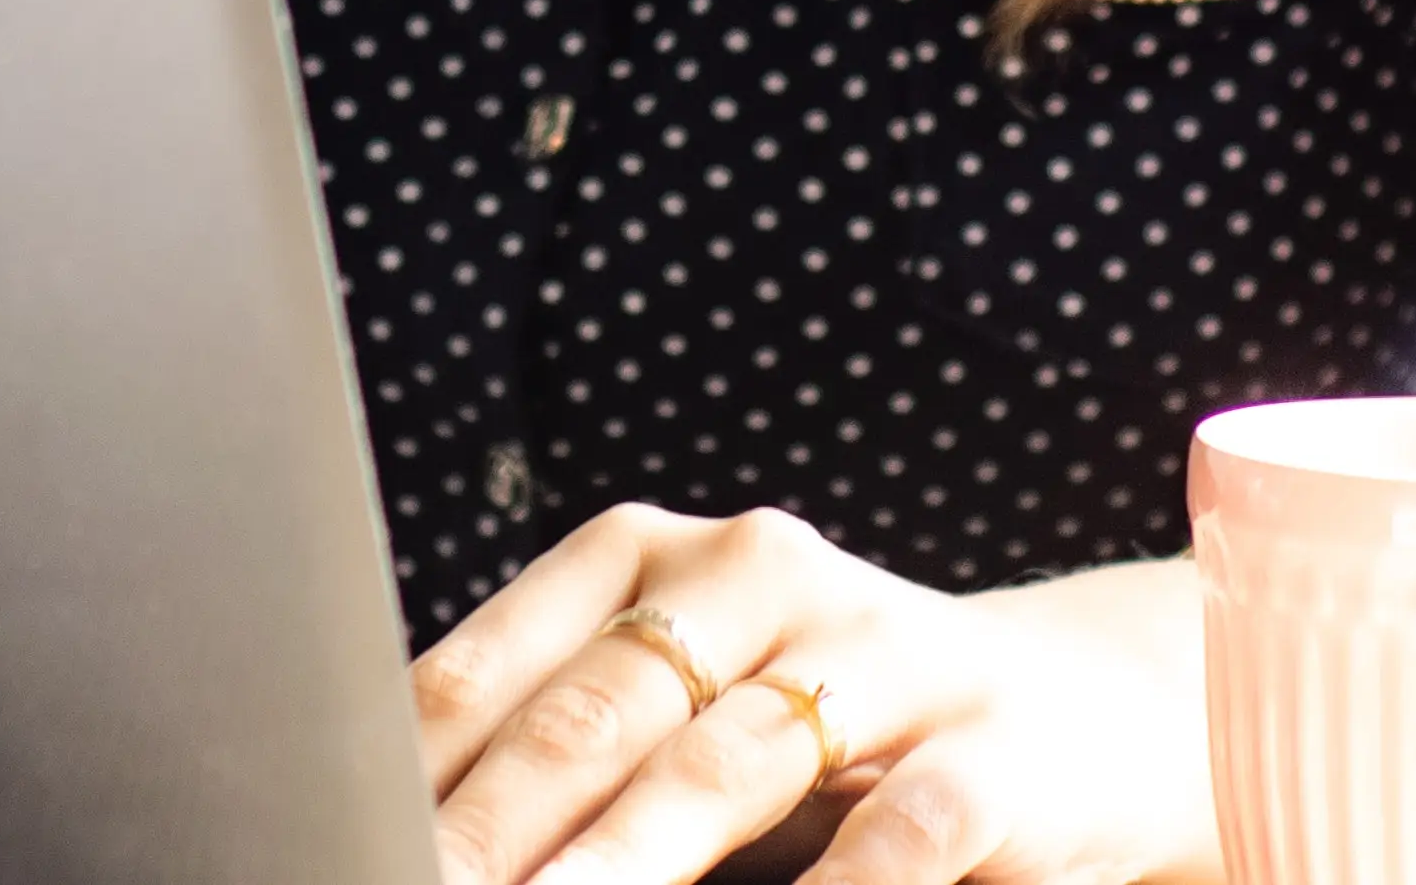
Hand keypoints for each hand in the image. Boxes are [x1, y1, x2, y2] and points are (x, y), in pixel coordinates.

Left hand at [412, 505, 1215, 884]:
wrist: (1083, 714)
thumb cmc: (830, 729)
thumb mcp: (685, 710)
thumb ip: (559, 754)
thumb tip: (394, 831)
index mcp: (648, 560)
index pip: (490, 669)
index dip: (402, 774)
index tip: (331, 844)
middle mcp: (756, 575)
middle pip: (590, 716)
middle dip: (490, 829)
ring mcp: (880, 650)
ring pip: (723, 764)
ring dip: (623, 863)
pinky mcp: (993, 744)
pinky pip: (900, 827)